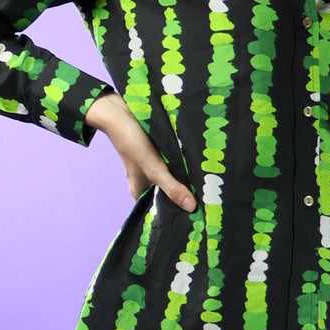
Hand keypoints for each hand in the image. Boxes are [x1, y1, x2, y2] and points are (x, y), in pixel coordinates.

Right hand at [84, 92, 196, 211]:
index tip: (197, 218)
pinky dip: (182, 164)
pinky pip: (172, 162)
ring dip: (184, 178)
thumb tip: (191, 208)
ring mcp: (150, 166)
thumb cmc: (132, 142)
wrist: (120, 112)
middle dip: (184, 194)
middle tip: (209, 200)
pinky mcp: (156, 153)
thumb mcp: (154, 168)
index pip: (159, 209)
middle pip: (168, 192)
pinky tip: (197, 164)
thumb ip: (171, 187)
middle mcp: (144, 181)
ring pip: (171, 177)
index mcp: (139, 190)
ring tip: (208, 184)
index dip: (176, 213)